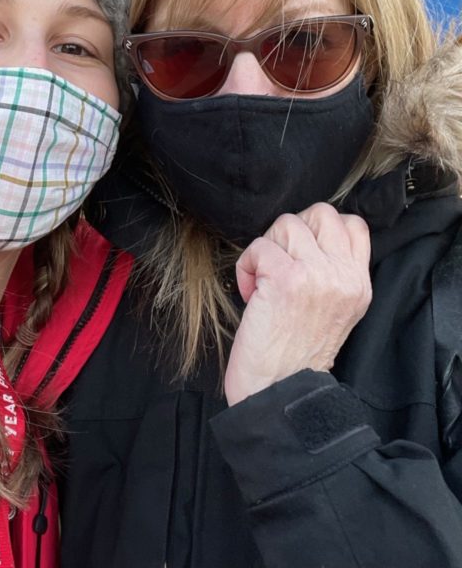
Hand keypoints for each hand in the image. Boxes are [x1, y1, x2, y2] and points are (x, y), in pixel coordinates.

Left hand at [224, 203, 371, 405]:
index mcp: (359, 284)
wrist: (280, 393)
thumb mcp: (334, 311)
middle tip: (279, 263)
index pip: (353, 225)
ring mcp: (317, 276)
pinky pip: (260, 247)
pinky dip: (247, 266)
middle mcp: (344, 277)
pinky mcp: (287, 280)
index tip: (300, 254)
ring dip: (267, 249)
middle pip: (321, 213)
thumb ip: (332, 272)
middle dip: (291, 231)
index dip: (319, 229)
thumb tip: (306, 235)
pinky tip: (251, 291)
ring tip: (264, 281)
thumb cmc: (295, 353)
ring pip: (287, 224)